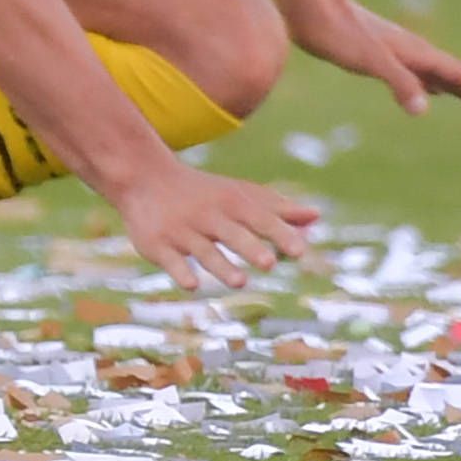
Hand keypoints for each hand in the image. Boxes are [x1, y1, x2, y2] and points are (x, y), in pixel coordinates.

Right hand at [107, 156, 319, 291]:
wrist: (143, 176)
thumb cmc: (202, 192)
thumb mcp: (237, 194)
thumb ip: (276, 208)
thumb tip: (316, 216)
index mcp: (231, 203)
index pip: (259, 218)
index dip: (279, 234)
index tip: (300, 251)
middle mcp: (207, 215)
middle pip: (232, 233)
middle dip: (250, 248)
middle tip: (270, 263)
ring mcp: (181, 230)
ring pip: (204, 250)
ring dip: (221, 266)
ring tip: (240, 281)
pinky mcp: (157, 244)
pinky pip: (170, 260)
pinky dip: (180, 271)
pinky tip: (192, 284)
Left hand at [289, 0, 460, 118]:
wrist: (307, 4)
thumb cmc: (336, 32)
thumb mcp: (369, 60)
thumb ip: (398, 82)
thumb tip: (423, 109)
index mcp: (412, 51)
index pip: (455, 73)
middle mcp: (407, 49)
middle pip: (449, 71)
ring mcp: (392, 48)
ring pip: (431, 69)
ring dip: (452, 86)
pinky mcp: (374, 50)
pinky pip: (412, 68)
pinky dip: (427, 81)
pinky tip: (424, 87)